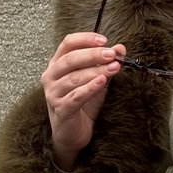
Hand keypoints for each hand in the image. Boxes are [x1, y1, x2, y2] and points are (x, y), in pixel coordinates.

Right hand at [40, 32, 125, 168]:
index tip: (104, 40)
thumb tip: (121, 48)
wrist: (72, 134)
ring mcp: (53, 94)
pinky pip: (75, 96)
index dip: (85, 39)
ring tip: (114, 67)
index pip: (67, 44)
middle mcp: (51, 76)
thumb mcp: (96, 80)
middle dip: (93, 55)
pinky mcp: (60, 110)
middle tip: (111, 54)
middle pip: (70, 59)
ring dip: (95, 71)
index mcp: (57, 64)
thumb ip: (105, 64)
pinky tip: (102, 81)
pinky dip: (89, 88)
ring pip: (74, 78)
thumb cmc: (82, 103)